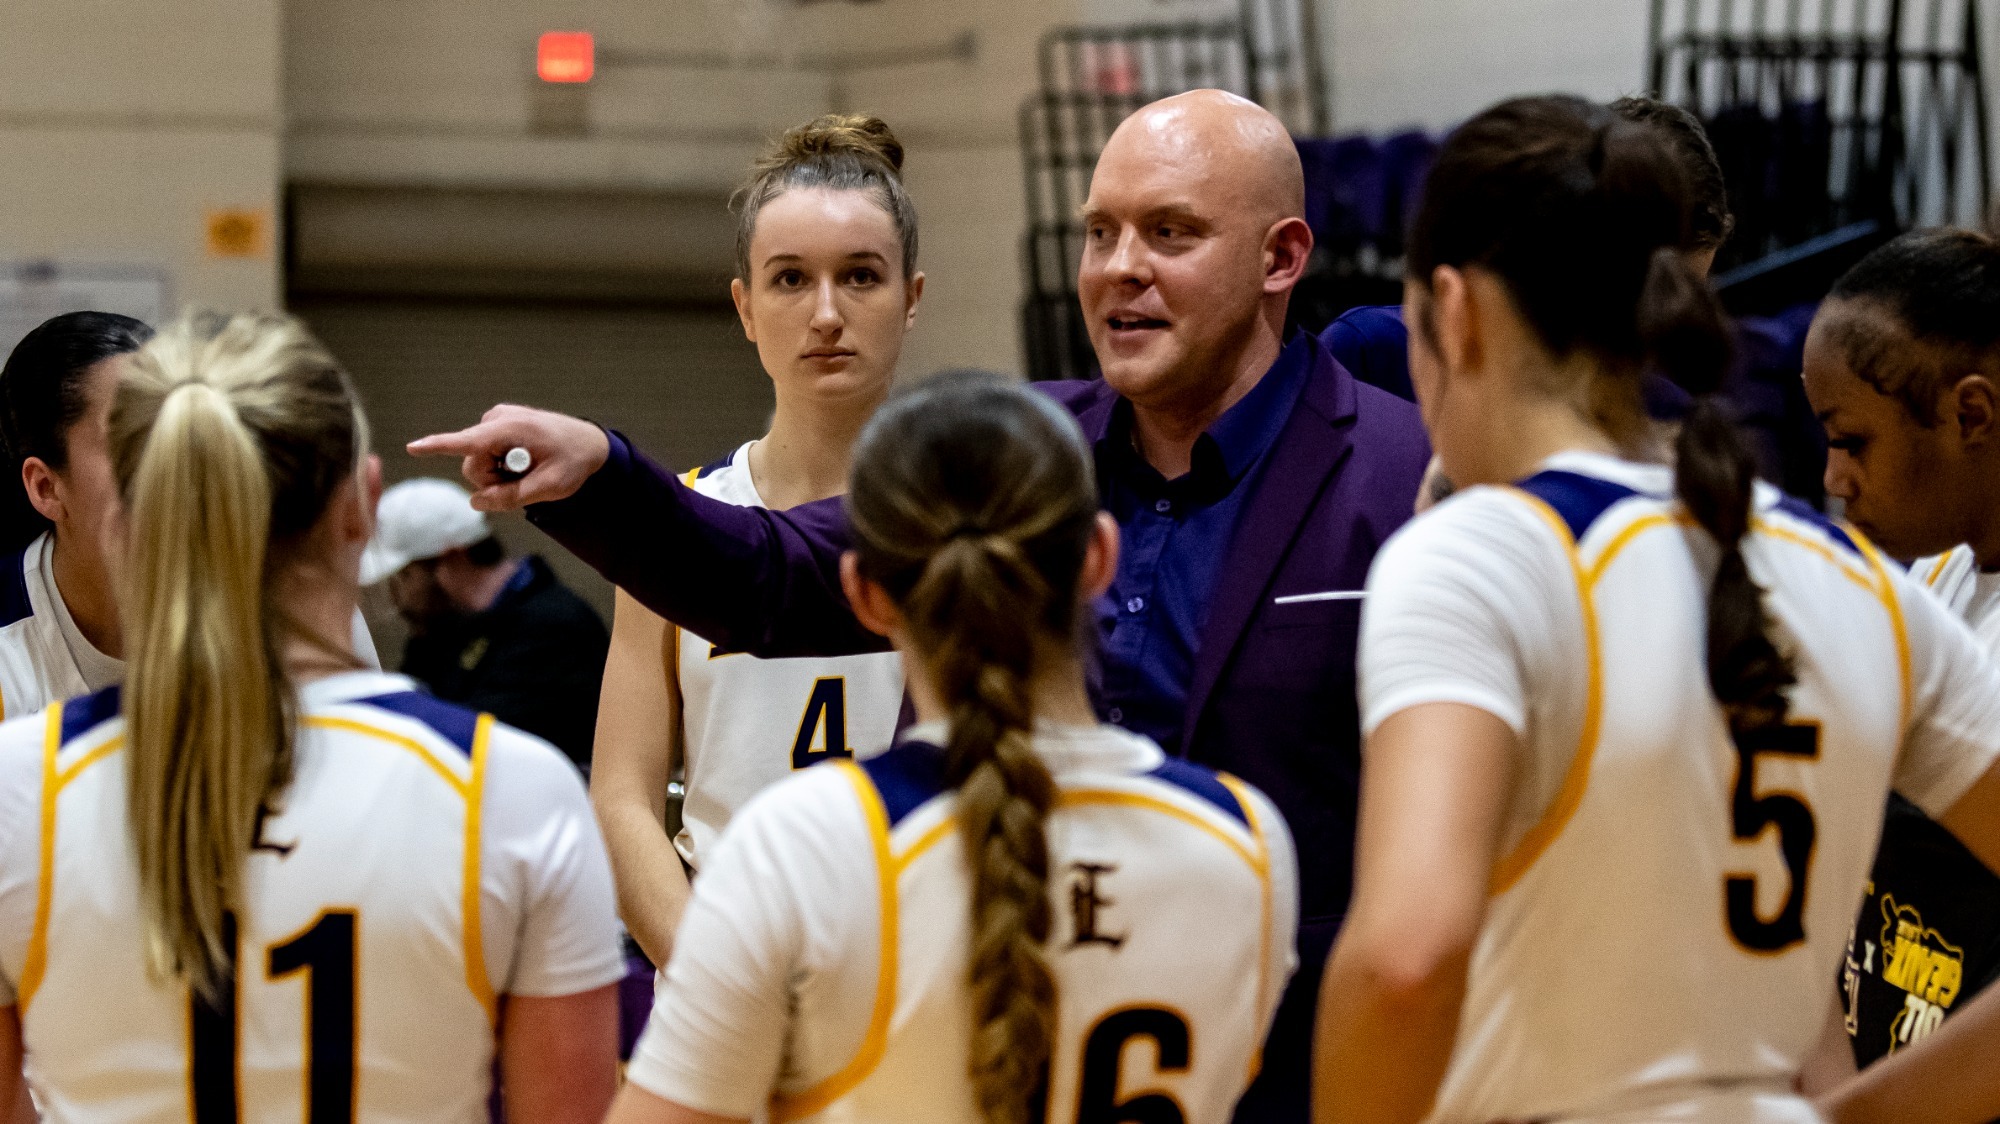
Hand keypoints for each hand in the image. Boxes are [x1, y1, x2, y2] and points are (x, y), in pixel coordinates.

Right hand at [408, 404, 610, 511]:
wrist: (590, 443)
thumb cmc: (574, 463)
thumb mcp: (550, 487)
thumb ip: (512, 497)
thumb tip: (475, 503)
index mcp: (512, 430)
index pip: (467, 442)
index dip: (437, 447)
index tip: (412, 447)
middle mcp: (498, 419)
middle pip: (472, 466)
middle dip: (491, 482)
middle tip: (524, 483)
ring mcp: (496, 420)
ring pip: (476, 462)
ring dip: (498, 475)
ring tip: (528, 470)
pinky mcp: (497, 425)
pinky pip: (485, 454)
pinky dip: (500, 465)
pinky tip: (523, 462)